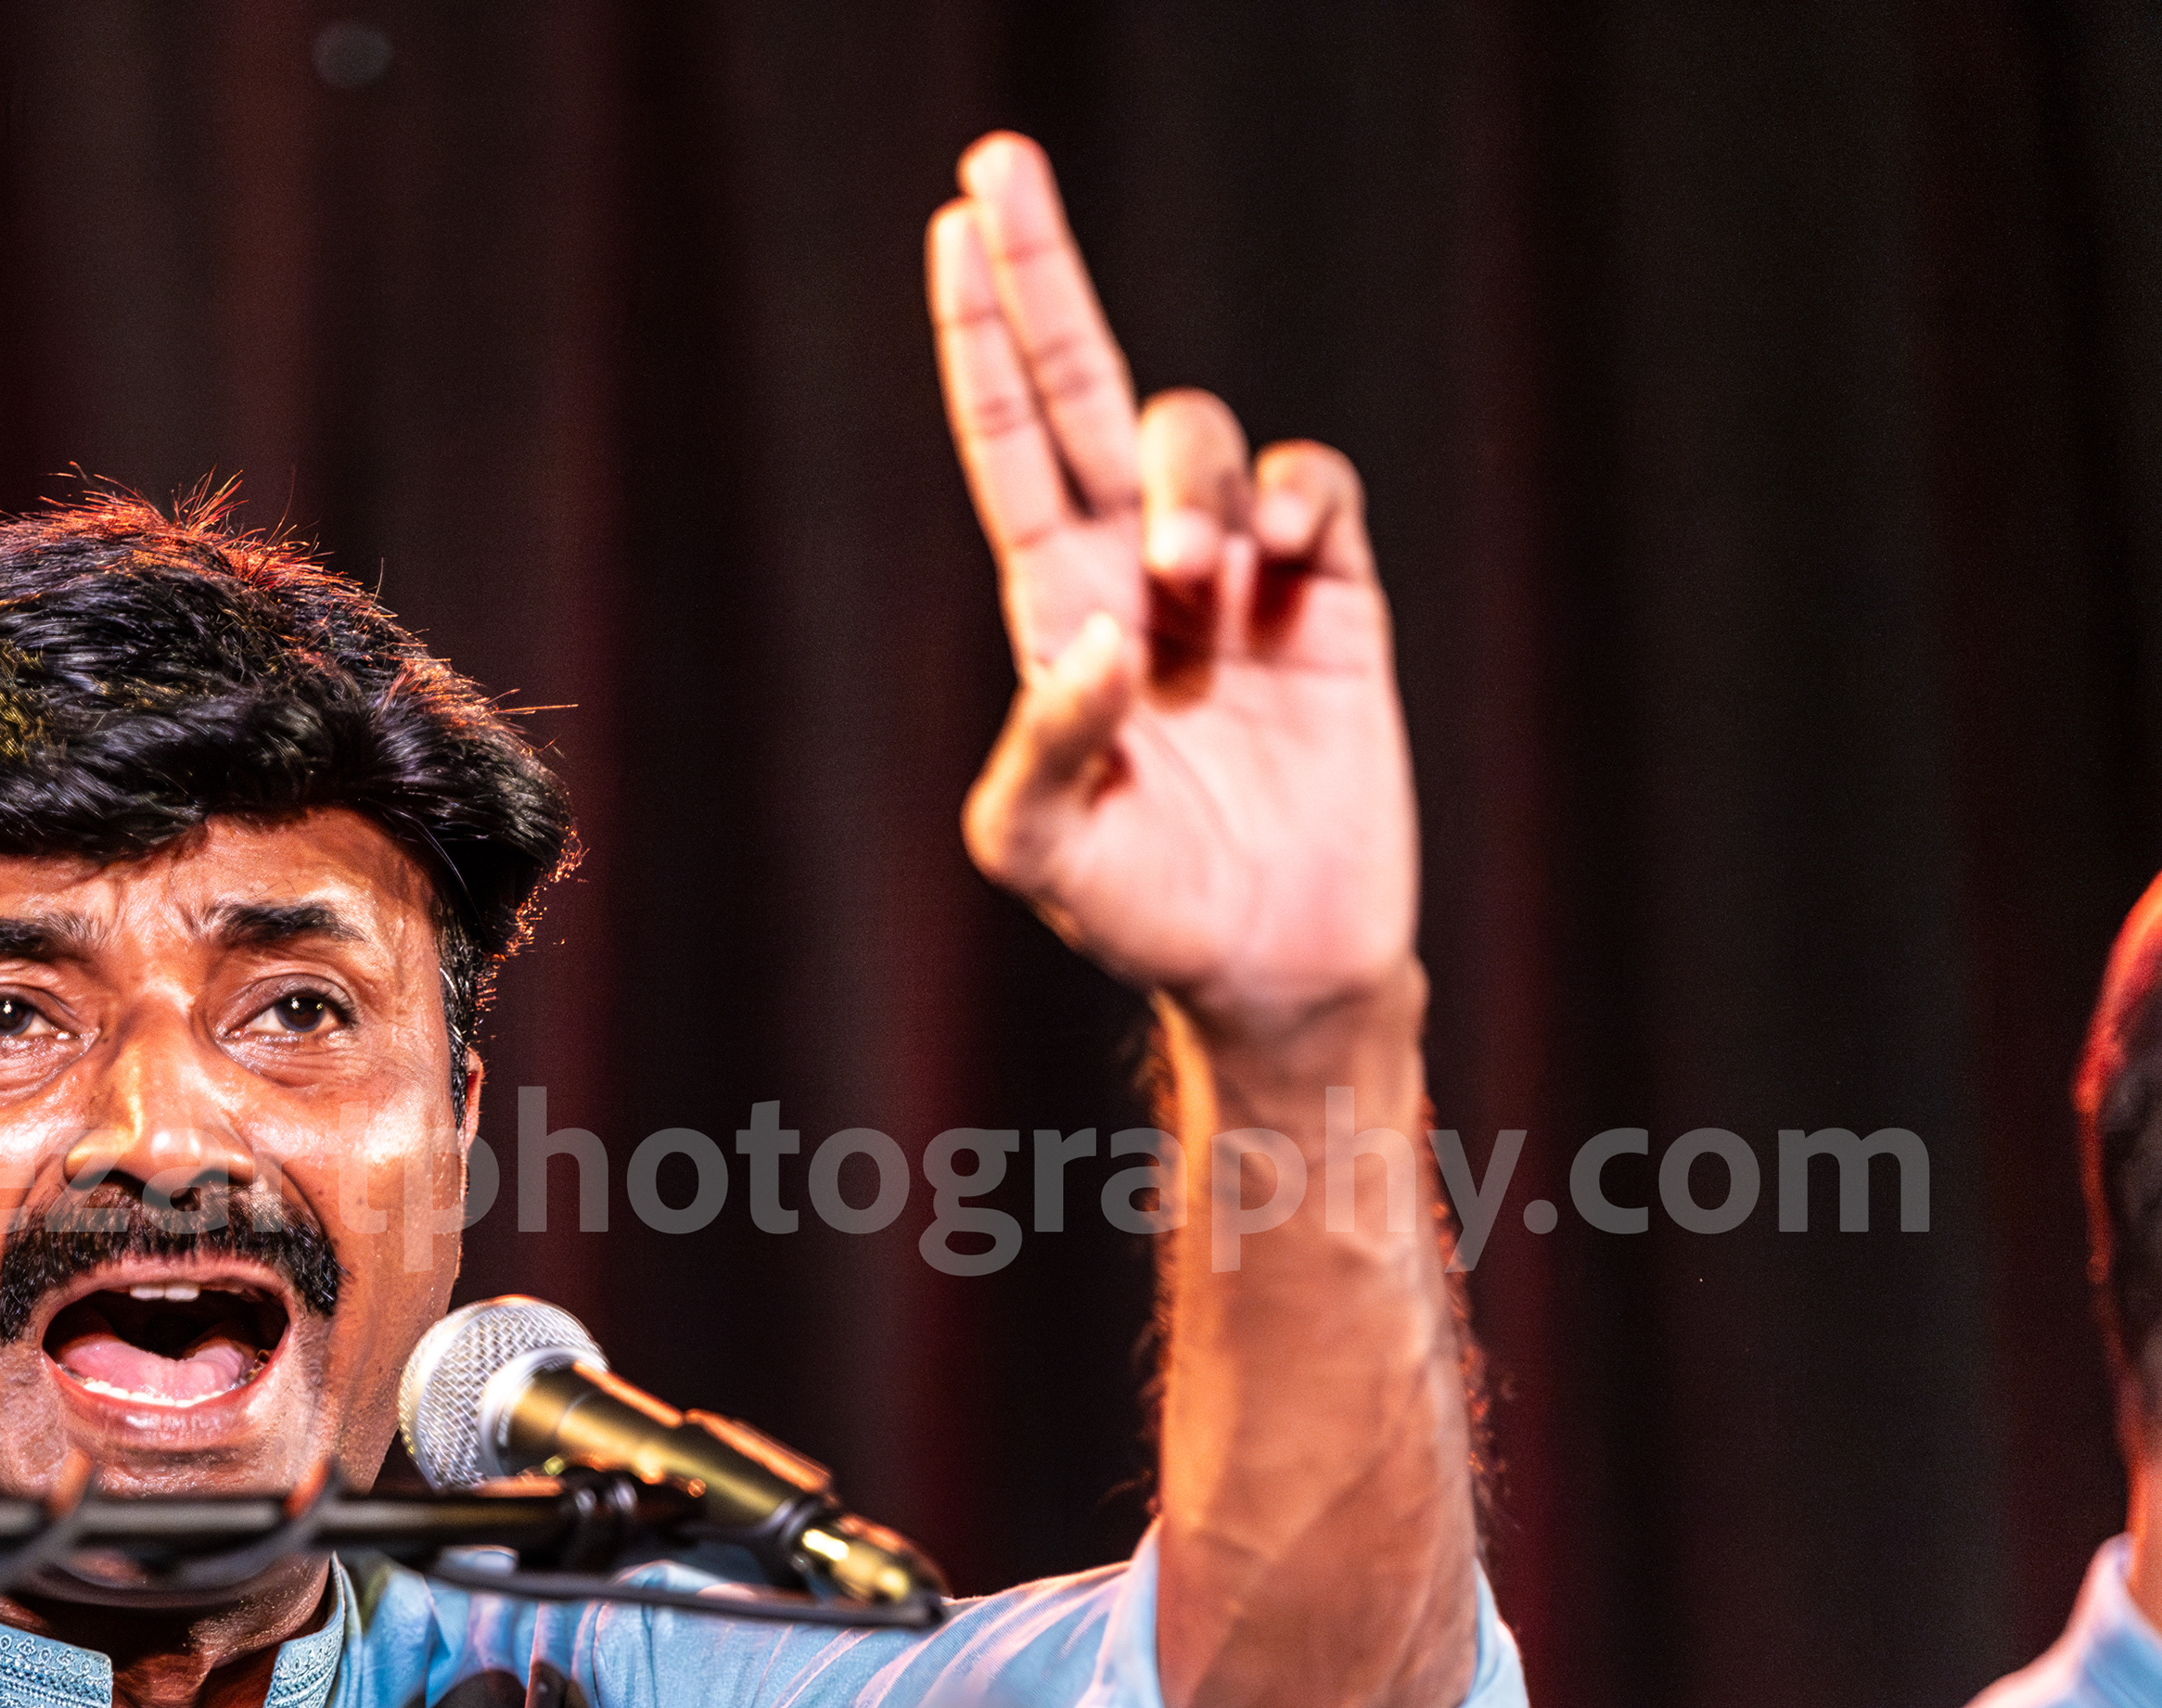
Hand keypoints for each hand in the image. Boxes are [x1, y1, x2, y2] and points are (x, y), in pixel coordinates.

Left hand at [932, 134, 1414, 1033]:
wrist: (1272, 963)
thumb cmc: (1138, 911)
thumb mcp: (1042, 850)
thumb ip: (1042, 749)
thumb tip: (1091, 637)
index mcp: (1054, 606)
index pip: (1007, 441)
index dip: (982, 337)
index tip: (956, 225)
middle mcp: (1136, 568)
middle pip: (1084, 384)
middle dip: (1042, 274)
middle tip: (999, 160)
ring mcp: (1238, 574)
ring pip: (1194, 436)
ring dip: (1183, 478)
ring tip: (1191, 575)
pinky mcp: (1335, 597)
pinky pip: (1308, 486)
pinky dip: (1285, 490)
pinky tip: (1265, 547)